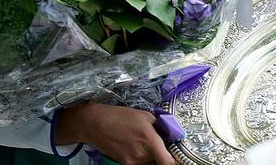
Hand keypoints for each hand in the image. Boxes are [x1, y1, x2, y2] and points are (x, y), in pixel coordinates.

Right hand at [57, 103, 175, 164]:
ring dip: (152, 155)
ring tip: (142, 141)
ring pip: (150, 162)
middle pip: (159, 161)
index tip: (179, 160)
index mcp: (150, 140)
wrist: (96, 124)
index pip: (168, 162)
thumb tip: (173, 136)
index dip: (175, 163)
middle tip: (159, 143)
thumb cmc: (121, 116)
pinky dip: (142, 157)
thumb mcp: (145, 115)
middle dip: (162, 154)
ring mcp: (133, 162)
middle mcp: (143, 154)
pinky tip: (135, 145)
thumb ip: (161, 127)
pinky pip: (140, 163)